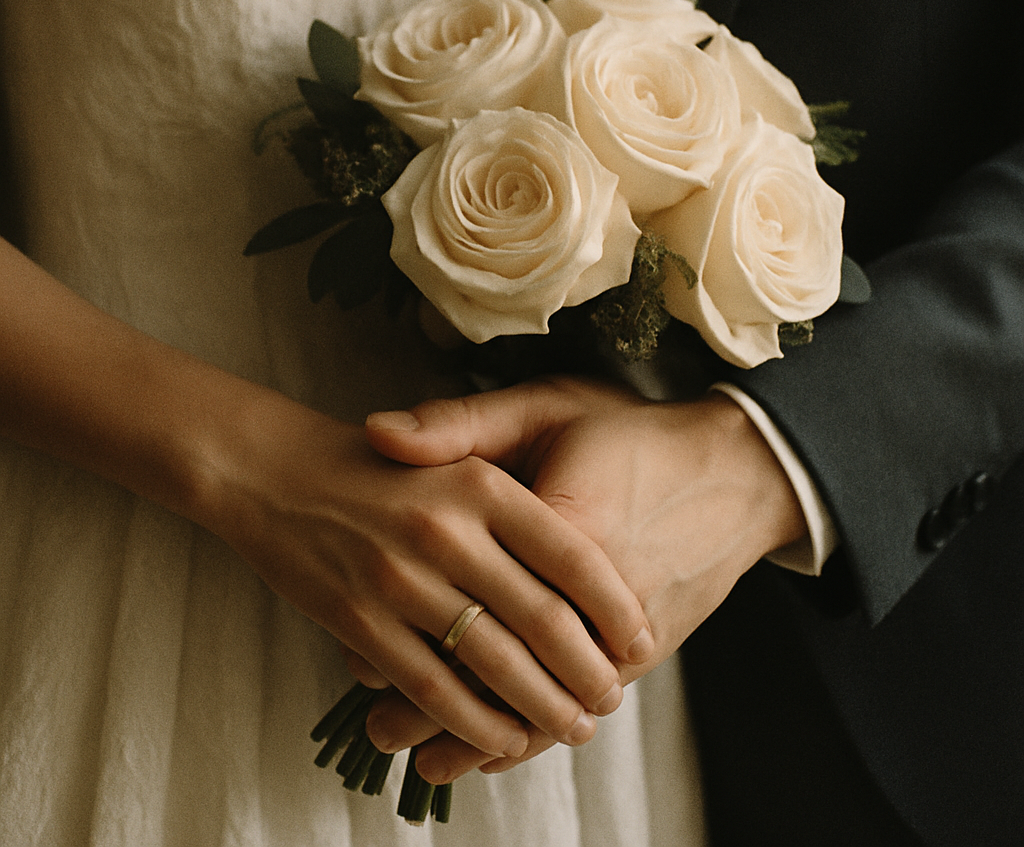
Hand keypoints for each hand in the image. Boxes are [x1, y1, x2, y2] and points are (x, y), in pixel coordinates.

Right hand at [196, 384, 654, 758]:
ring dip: (543, 707)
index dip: (615, 606)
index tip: (640, 640)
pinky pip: (432, 687)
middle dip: (588, 670)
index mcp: (480, 483)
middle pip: (542, 618)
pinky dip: (474, 723)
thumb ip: (517, 487)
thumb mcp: (455, 441)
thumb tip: (585, 543)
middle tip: (611, 696)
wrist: (273, 469)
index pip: (572, 555)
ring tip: (574, 726)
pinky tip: (504, 739)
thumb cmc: (375, 459)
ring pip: (493, 664)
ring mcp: (400, 579)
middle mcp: (446, 529)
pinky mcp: (360, 623)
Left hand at [360, 375, 807, 781]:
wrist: (735, 473)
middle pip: (503, 663)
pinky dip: (535, 732)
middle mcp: (592, 595)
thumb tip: (377, 433)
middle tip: (375, 728)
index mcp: (559, 524)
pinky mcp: (644, 652)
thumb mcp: (545, 406)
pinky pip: (580, 702)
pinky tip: (497, 752)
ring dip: (480, 734)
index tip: (359, 658)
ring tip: (420, 758)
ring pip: (541, 699)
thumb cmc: (628, 433)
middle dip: (436, 705)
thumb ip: (461, 423)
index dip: (415, 633)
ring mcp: (623, 633)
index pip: (475, 595)